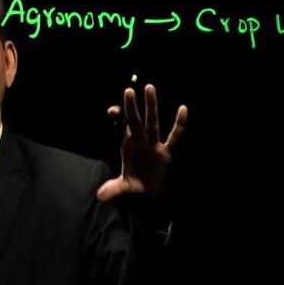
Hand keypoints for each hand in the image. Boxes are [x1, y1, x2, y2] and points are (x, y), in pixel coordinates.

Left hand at [97, 83, 186, 202]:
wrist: (151, 197)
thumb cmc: (136, 188)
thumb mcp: (124, 189)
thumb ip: (113, 189)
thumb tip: (100, 196)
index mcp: (128, 149)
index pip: (121, 130)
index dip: (117, 120)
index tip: (112, 111)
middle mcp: (140, 144)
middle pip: (136, 122)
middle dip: (132, 107)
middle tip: (128, 90)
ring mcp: (154, 146)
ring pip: (153, 123)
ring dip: (151, 106)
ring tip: (149, 87)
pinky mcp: (167, 153)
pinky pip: (174, 136)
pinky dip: (179, 124)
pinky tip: (183, 109)